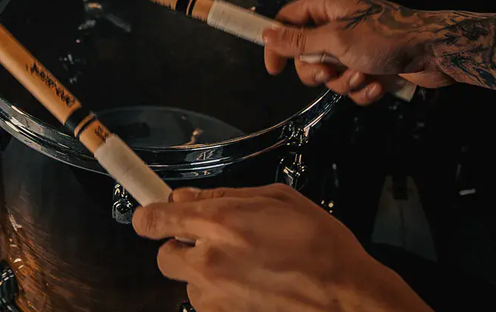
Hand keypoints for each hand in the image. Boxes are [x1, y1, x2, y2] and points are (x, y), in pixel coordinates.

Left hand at [133, 184, 432, 311]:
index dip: (149, 216)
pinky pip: (208, 304)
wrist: (346, 296)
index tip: (153, 214)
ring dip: (204, 274)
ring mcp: (216, 298)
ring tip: (244, 268)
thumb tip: (186, 198)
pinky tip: (252, 287)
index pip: (154, 220)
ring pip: (187, 283)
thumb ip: (225, 195)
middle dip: (181, 247)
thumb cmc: (320, 242)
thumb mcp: (277, 199)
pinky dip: (221, 296)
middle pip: (164, 257)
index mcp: (221, 223)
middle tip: (211, 242)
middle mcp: (210, 262)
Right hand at [262, 0, 455, 104]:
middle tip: (331, 71)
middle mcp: (338, 22)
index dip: (278, 44)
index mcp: (328, 5)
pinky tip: (378, 84)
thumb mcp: (336, 40)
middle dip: (318, 70)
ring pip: (330, 73)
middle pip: (306, 53)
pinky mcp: (370, 64)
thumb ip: (299, 40)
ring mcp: (355, 45)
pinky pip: (351, 83)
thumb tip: (267, 34)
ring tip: (364, 75)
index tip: (274, 69)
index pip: (288, 20)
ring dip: (344, 81)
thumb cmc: (386, 38)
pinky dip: (362, 88)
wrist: (435, 53)